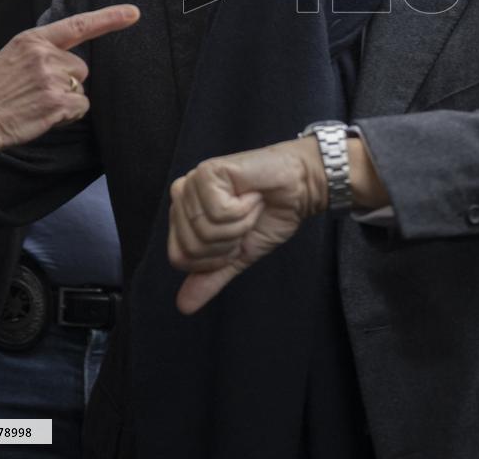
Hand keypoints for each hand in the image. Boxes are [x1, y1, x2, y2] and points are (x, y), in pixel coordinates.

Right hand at [0, 4, 139, 173]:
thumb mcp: (11, 57)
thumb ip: (40, 53)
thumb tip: (68, 60)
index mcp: (31, 40)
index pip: (78, 25)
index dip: (109, 18)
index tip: (134, 13)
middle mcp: (44, 55)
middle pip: (81, 68)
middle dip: (67, 82)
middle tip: (37, 93)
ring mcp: (51, 78)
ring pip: (80, 88)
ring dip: (66, 100)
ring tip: (35, 104)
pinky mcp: (57, 102)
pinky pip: (80, 107)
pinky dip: (68, 116)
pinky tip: (42, 116)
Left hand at [168, 137, 327, 314]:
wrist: (299, 188)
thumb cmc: (271, 215)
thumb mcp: (239, 255)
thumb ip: (211, 277)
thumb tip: (184, 306)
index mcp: (185, 217)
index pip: (179, 258)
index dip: (215, 257)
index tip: (237, 237)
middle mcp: (183, 197)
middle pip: (191, 246)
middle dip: (228, 241)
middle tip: (246, 219)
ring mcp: (194, 183)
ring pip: (204, 229)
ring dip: (239, 224)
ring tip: (250, 206)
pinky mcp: (209, 171)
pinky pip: (218, 210)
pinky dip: (242, 209)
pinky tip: (250, 194)